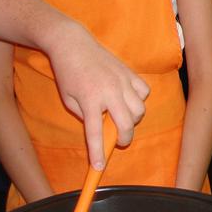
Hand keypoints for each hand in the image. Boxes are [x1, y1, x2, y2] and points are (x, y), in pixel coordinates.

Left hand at [48, 22, 149, 168]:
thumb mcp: (68, 99)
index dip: (98, 153)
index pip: (95, 133)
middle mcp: (109, 92)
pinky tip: (129, 99)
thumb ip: (85, 115)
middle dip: (125, 138)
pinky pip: (144, 92)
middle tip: (120, 141)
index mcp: (89, 100)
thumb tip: (102, 128)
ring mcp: (123, 81)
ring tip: (123, 117)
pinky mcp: (130, 73)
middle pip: (126, 123)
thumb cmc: (67, 73)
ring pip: (140, 109)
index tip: (99, 167)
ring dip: (133, 119)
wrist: (74, 45)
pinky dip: (140, 100)